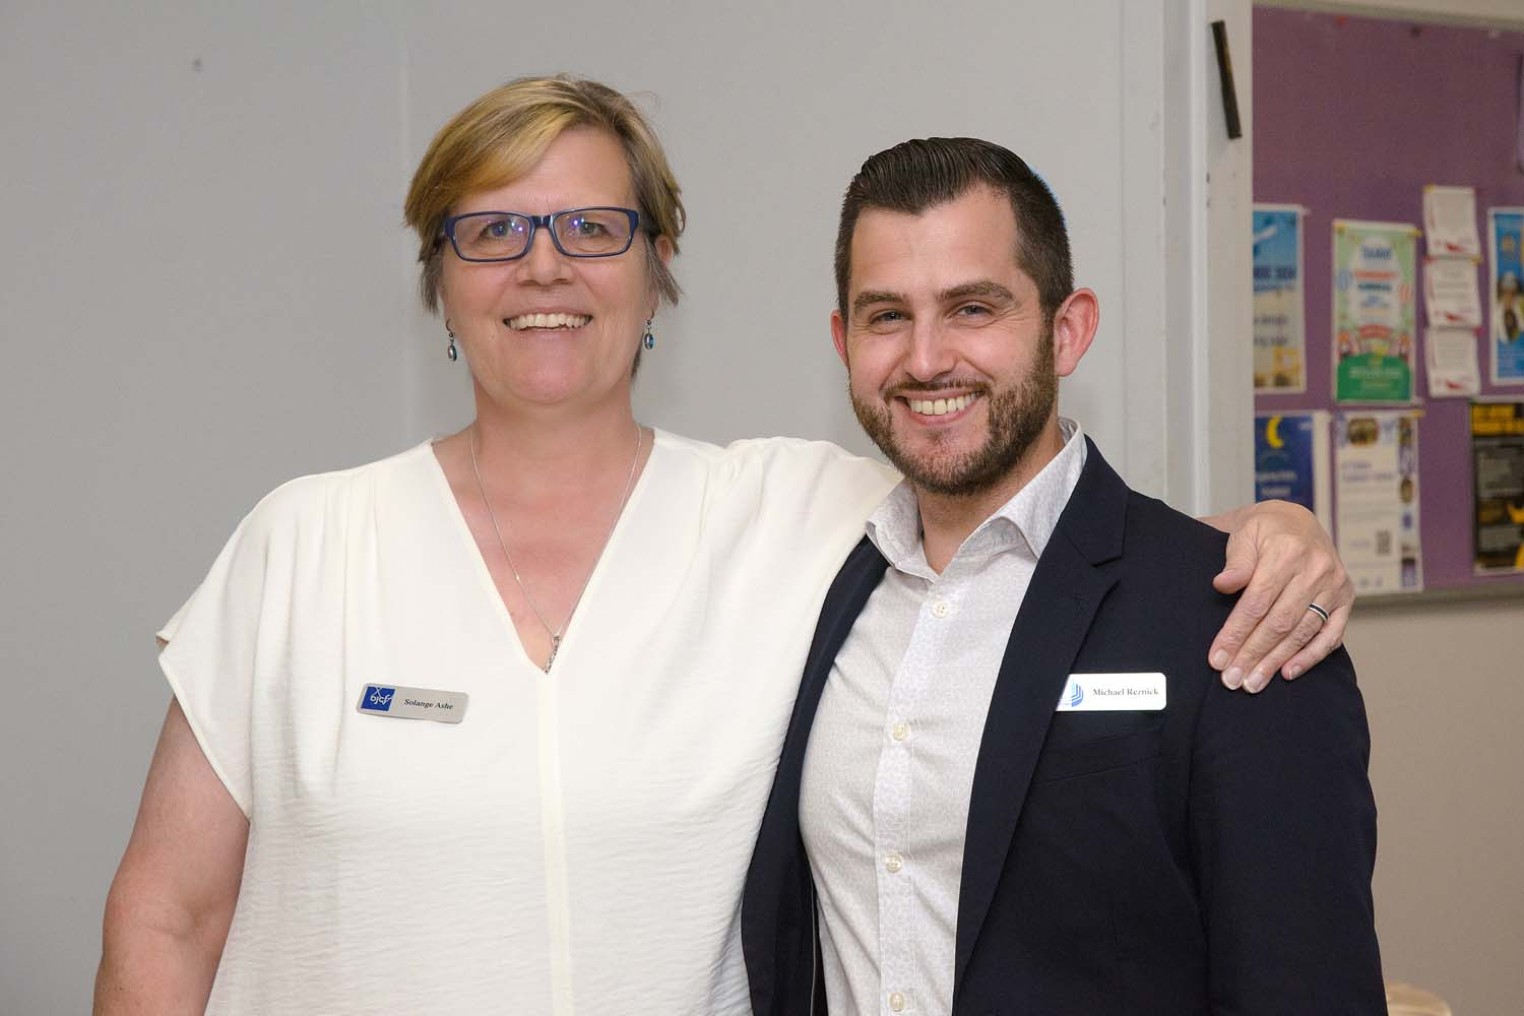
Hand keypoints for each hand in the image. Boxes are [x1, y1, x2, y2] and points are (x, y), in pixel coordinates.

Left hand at [1205, 500, 1352, 692]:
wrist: (1296, 521)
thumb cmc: (1264, 530)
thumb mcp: (1243, 533)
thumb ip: (1235, 561)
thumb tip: (1223, 584)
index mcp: (1287, 551)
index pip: (1257, 601)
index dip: (1236, 632)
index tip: (1217, 657)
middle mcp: (1316, 568)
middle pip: (1280, 622)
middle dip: (1253, 654)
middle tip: (1232, 679)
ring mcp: (1334, 585)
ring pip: (1302, 632)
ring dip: (1276, 661)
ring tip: (1253, 683)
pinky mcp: (1345, 599)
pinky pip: (1330, 635)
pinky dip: (1310, 657)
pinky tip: (1287, 673)